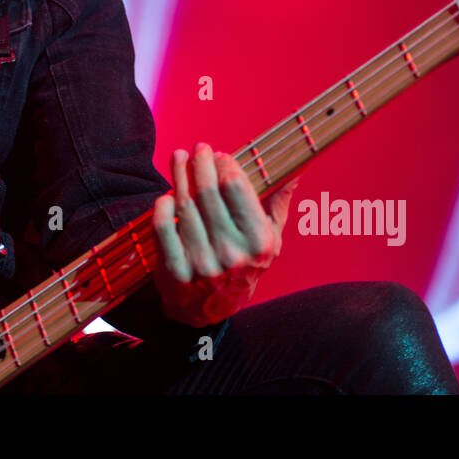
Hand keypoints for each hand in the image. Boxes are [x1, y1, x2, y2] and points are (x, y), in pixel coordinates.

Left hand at [151, 142, 298, 327]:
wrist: (211, 308)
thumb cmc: (244, 263)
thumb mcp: (269, 238)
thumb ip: (279, 202)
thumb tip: (296, 169)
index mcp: (258, 241)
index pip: (236, 188)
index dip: (225, 165)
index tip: (219, 154)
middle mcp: (231, 253)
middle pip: (208, 192)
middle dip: (200, 163)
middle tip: (197, 149)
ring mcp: (202, 263)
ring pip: (185, 205)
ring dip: (179, 175)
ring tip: (178, 158)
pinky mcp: (176, 271)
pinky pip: (164, 228)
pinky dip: (162, 206)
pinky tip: (166, 194)